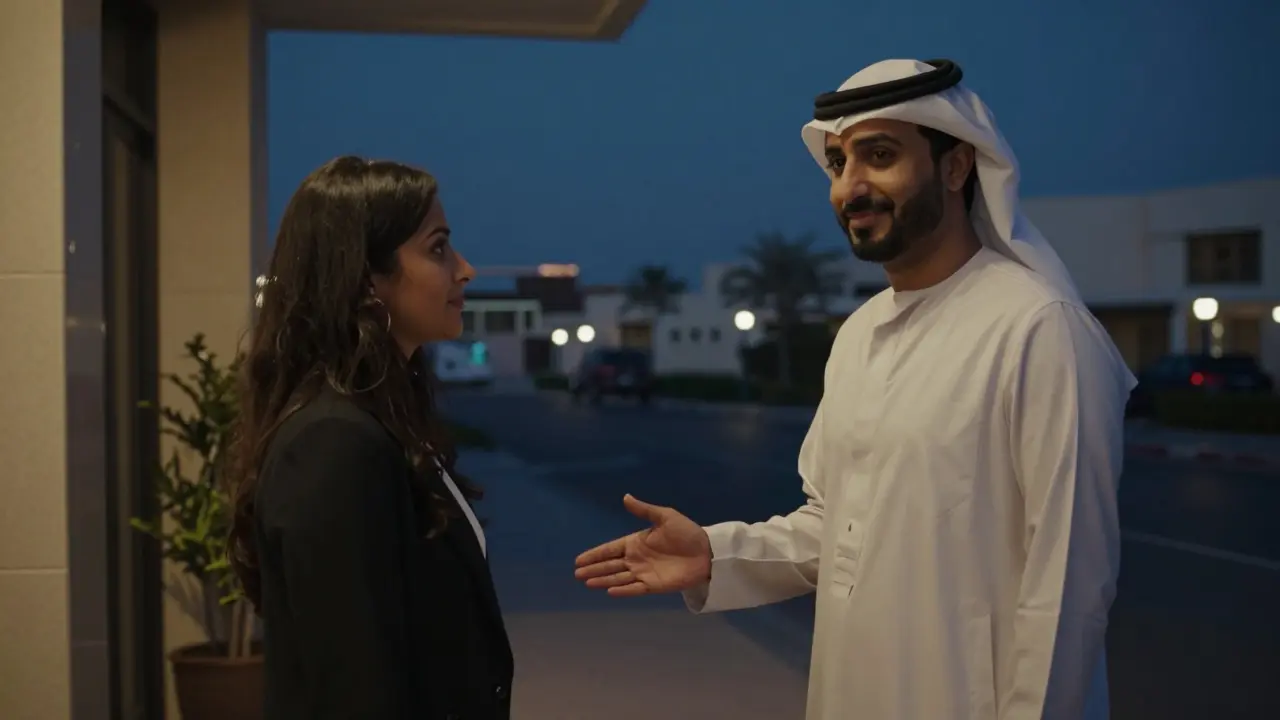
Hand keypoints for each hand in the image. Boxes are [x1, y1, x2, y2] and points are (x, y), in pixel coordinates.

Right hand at [574, 494, 711, 596]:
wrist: (707, 551)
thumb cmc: (686, 532)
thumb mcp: (665, 516)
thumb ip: (644, 510)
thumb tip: (625, 497)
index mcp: (637, 542)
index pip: (611, 549)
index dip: (595, 554)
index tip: (579, 560)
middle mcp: (637, 559)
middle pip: (611, 565)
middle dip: (594, 569)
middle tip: (577, 574)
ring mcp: (645, 573)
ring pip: (619, 577)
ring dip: (603, 579)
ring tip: (587, 582)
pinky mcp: (655, 585)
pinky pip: (635, 589)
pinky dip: (622, 590)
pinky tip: (609, 590)